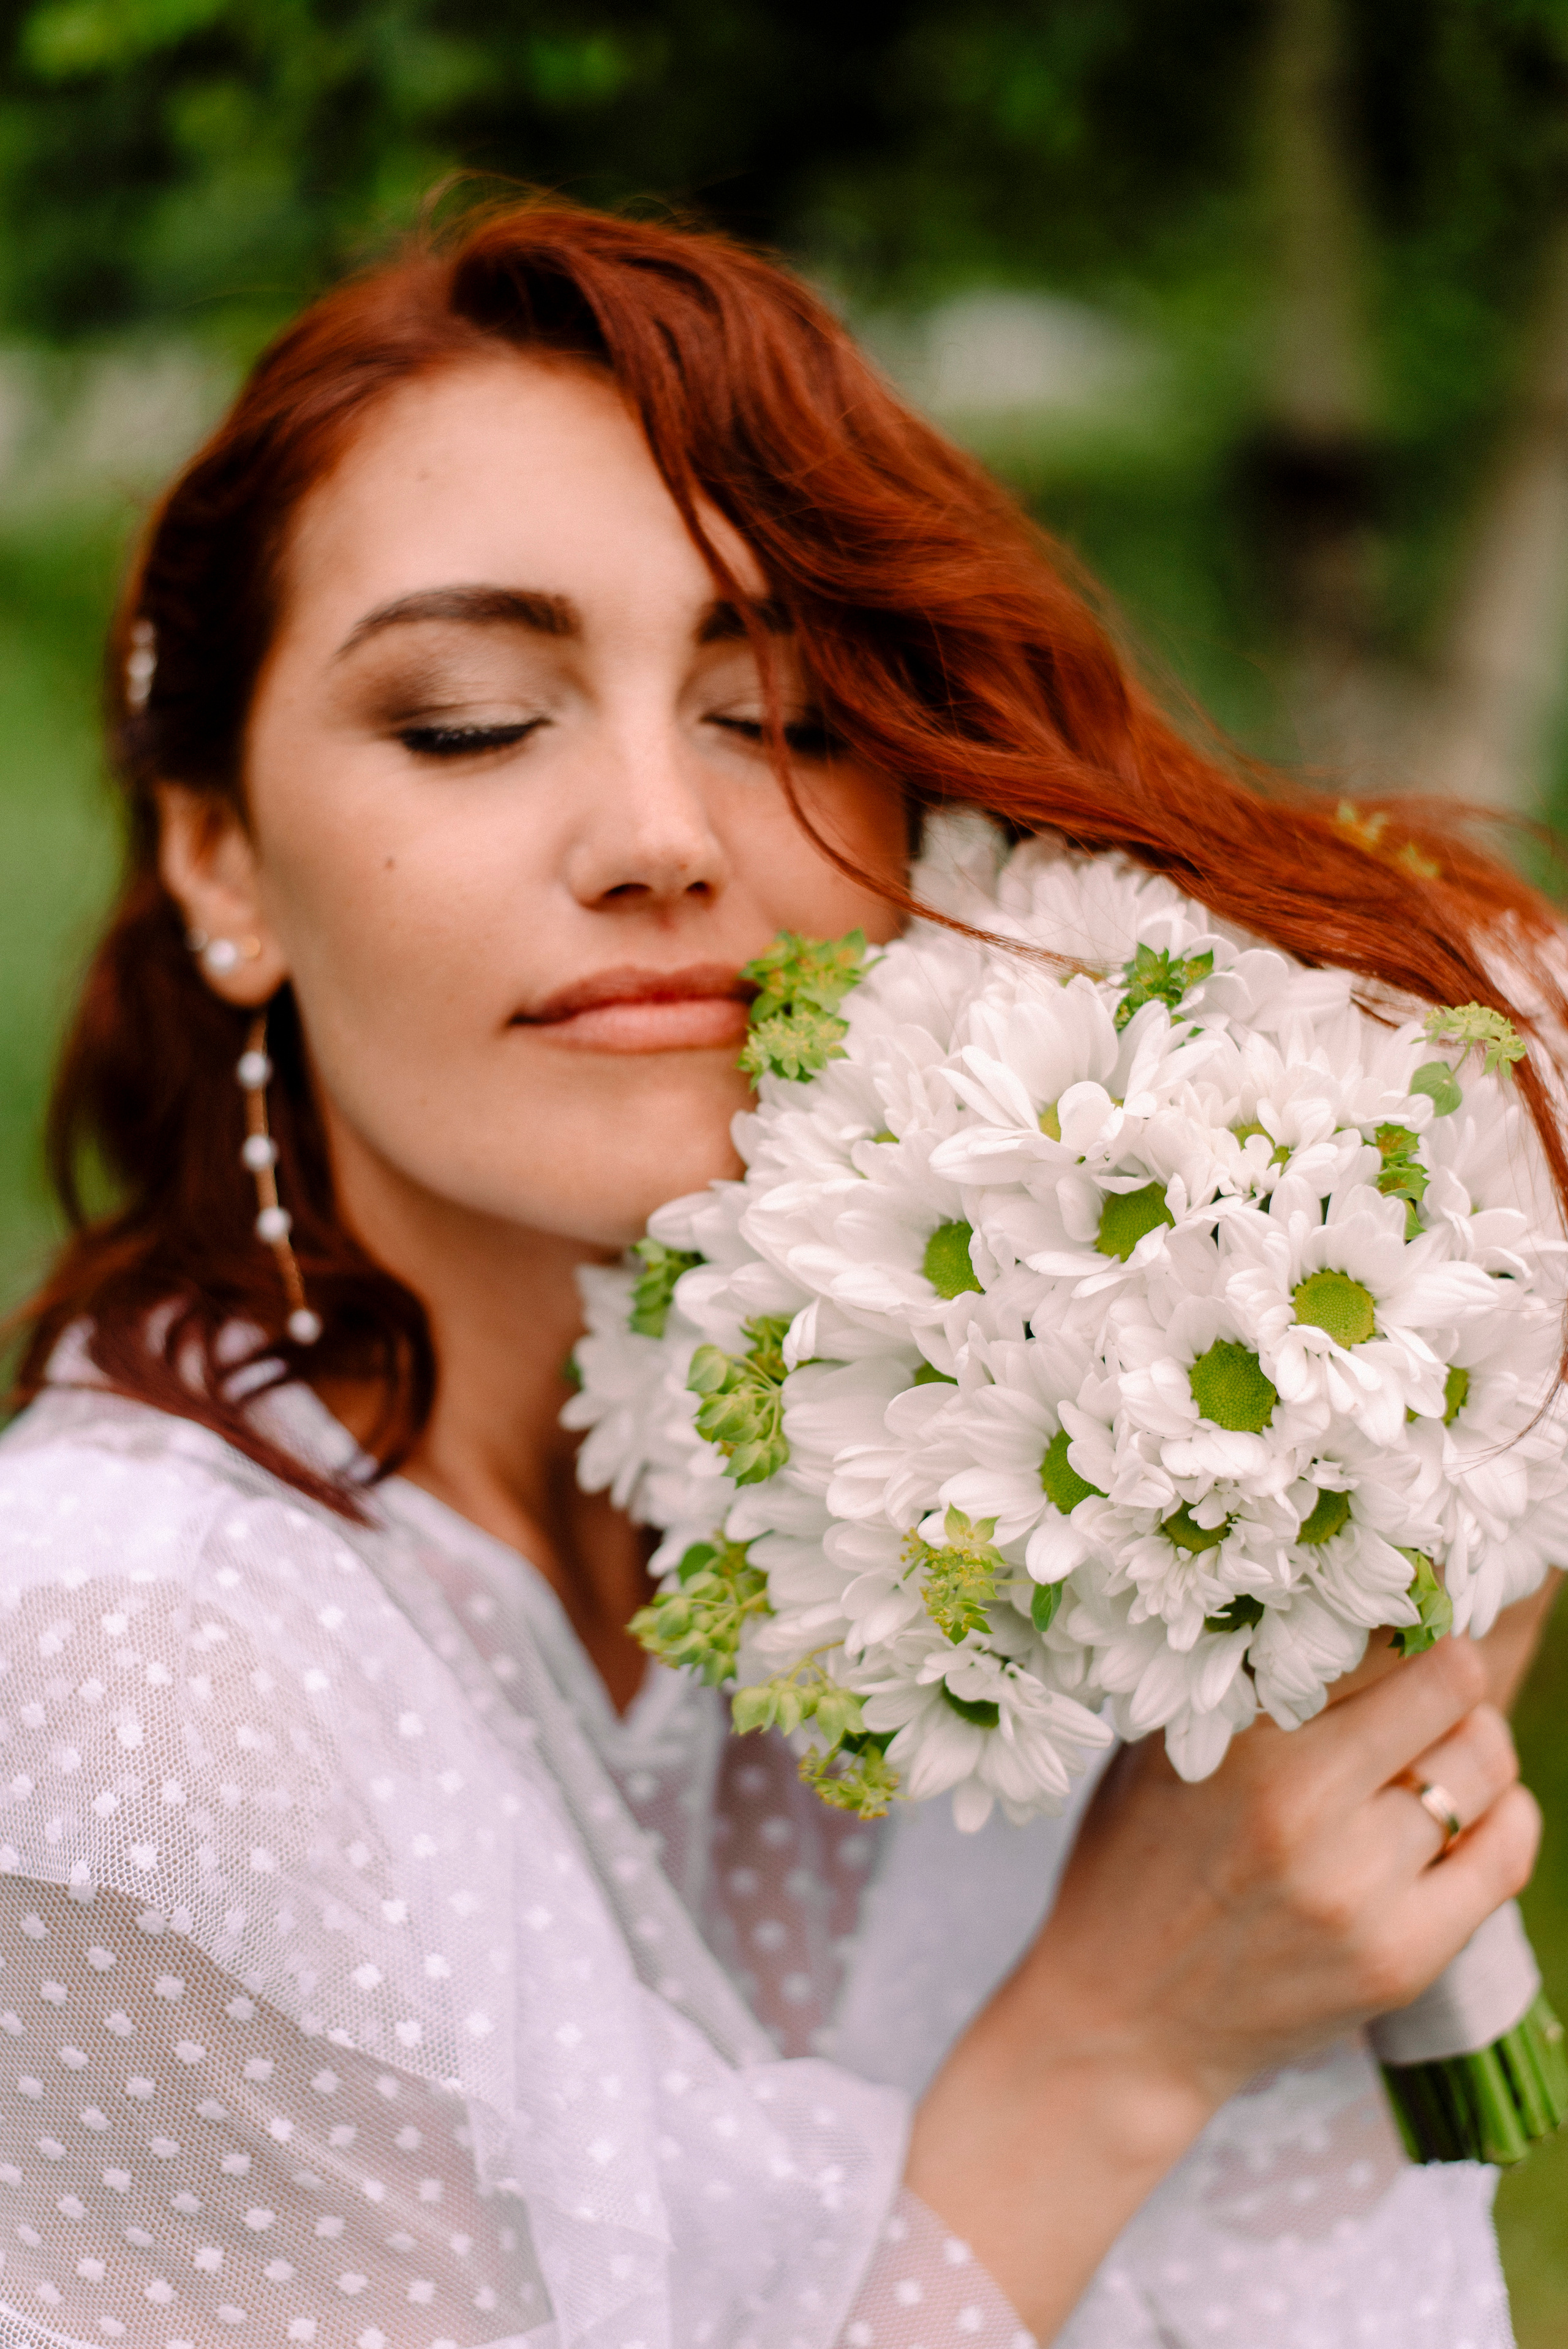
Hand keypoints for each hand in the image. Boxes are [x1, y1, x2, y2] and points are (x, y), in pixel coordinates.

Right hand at [905, 1635, 1539, 2342]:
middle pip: (1448, 1684)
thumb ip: (1245, 1680)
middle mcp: (1303, 1809)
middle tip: (1432, 1677)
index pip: (1368, 1633)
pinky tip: (1481, 1808)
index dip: (1395, 1608)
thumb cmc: (1135, 1862)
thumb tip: (1342, 1602)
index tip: (1399, 1605)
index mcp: (1237, 1741)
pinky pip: (1504, 1855)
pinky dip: (1507, 1814)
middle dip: (1449, 1669)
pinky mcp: (1401, 1959)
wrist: (1122, 2021)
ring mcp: (1359, 1890)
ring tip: (1443, 1747)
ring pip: (1483, 1764)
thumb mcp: (1164, 1747)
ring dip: (1475, 1741)